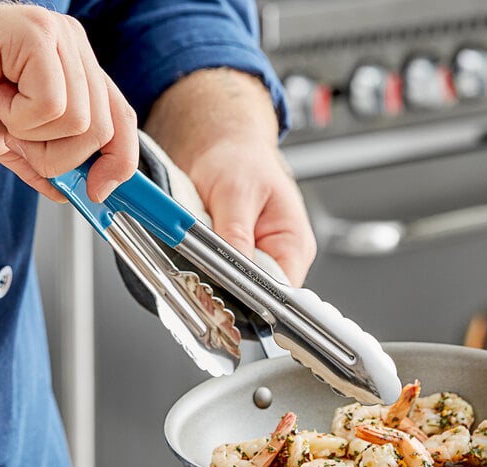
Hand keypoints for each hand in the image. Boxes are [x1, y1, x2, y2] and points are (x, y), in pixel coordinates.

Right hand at [0, 1, 137, 201]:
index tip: (99, 193)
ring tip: (2, 110)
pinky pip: (52, 107)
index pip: (122, 121)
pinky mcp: (34, 34)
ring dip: (35, 137)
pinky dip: (19, 118)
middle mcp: (72, 48)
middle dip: (60, 156)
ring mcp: (56, 37)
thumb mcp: (10, 141)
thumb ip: (45, 164)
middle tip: (19, 137)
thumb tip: (71, 192)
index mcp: (75, 70)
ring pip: (81, 123)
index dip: (119, 163)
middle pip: (104, 131)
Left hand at [144, 68, 315, 286]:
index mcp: (293, 244)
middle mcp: (279, 257)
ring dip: (213, 279)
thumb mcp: (236, 193)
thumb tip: (235, 272)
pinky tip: (193, 258)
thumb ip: (235, 234)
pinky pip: (219, 276)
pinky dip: (204, 270)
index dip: (253, 299)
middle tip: (201, 278)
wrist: (222, 147)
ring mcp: (255, 260)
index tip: (224, 294)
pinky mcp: (233, 259)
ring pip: (234, 288)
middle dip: (228, 290)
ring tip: (196, 260)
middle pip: (257, 296)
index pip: (281, 293)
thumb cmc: (240, 160)